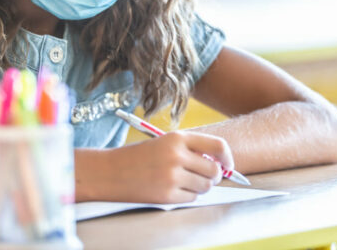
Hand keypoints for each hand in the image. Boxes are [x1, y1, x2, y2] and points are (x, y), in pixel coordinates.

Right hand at [87, 131, 233, 203]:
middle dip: (214, 176)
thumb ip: (191, 150)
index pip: (217, 146)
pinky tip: (172, 189)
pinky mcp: (166, 195)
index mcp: (177, 138)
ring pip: (205, 186)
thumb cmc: (140, 156)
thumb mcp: (165, 143)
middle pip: (214, 171)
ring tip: (184, 182)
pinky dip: (187, 196)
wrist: (110, 171)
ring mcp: (172, 176)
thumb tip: (220, 166)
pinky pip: (191, 198)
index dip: (227, 157)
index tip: (227, 164)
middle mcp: (177, 156)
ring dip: (200, 187)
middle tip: (206, 177)